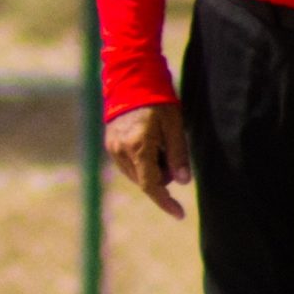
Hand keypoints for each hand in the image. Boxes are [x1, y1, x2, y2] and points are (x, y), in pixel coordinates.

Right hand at [105, 101, 191, 219]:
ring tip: (160, 143)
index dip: (166, 202)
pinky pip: (128, 164)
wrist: (131, 78)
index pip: (151, 185)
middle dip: (162, 177)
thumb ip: (178, 155)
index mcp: (138, 146)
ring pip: (136, 174)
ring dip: (151, 169)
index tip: (179, 214)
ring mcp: (112, 147)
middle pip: (144, 180)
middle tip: (172, 153)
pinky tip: (150, 142)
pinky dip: (142, 162)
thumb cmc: (157, 100)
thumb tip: (183, 182)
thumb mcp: (174, 126)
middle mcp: (121, 150)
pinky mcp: (110, 143)